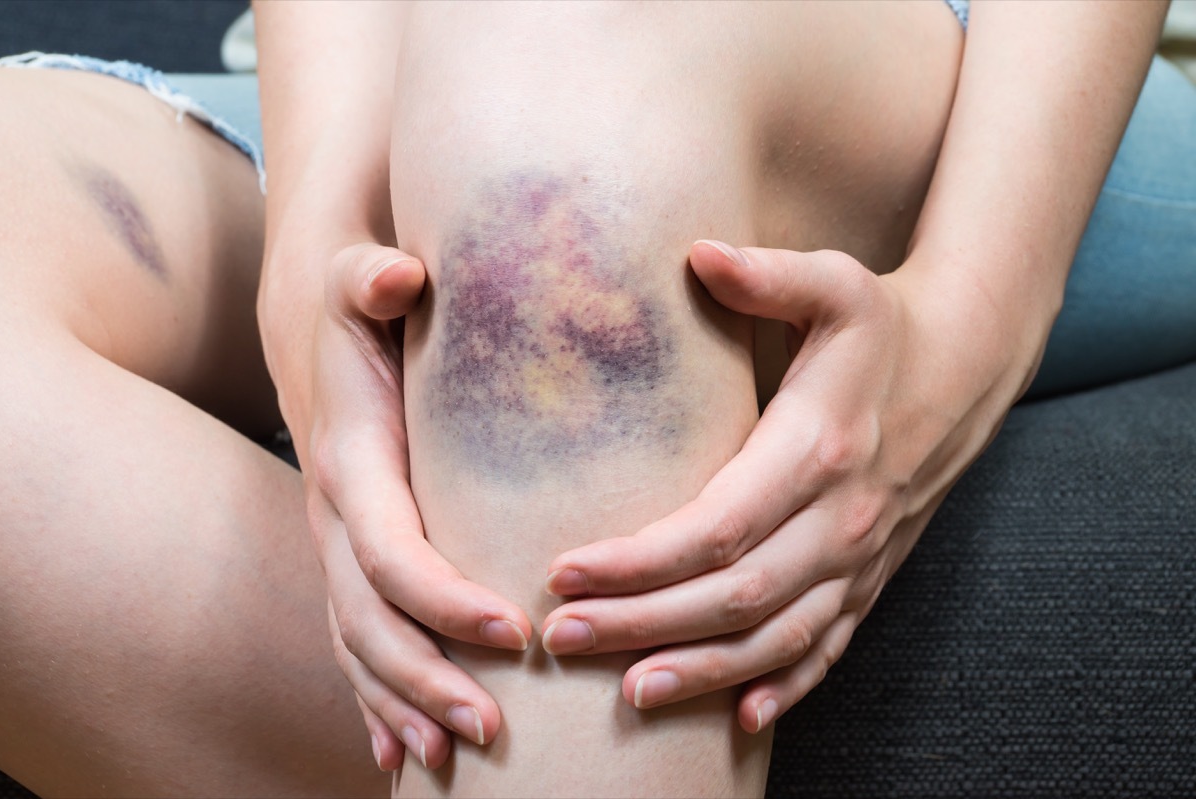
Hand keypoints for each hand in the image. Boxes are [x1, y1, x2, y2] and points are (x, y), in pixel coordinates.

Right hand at [259, 234, 532, 769]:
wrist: (321, 336)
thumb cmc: (363, 315)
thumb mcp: (360, 284)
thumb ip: (371, 276)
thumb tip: (398, 273)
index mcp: (351, 466)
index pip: (392, 552)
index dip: (444, 599)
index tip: (517, 632)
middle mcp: (336, 521)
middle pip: (370, 623)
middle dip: (427, 680)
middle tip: (495, 731)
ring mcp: (339, 551)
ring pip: (360, 648)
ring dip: (404, 705)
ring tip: (459, 759)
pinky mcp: (354, 566)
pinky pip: (358, 645)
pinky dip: (379, 701)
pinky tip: (407, 750)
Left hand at [540, 240, 1023, 731]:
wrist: (966, 368)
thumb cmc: (882, 324)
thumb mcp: (836, 282)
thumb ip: (769, 272)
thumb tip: (698, 252)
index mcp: (817, 451)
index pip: (716, 528)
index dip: (639, 560)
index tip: (564, 570)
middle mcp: (841, 520)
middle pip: (733, 597)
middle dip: (643, 624)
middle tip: (561, 639)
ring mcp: (859, 559)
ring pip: (776, 639)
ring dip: (703, 672)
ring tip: (628, 693)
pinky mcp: (870, 578)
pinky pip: (828, 649)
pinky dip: (786, 686)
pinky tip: (742, 719)